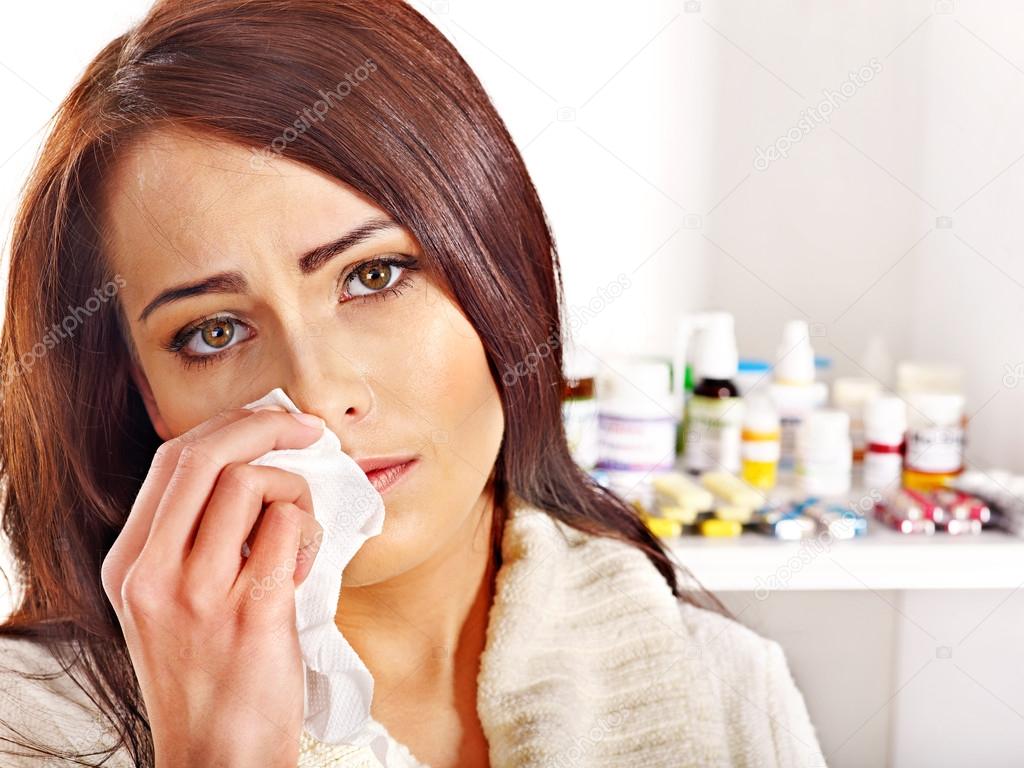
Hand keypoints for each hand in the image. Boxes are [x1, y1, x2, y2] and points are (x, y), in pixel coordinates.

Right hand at [101, 404, 325, 767]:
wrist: (217, 760)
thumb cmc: (206, 680)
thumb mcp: (169, 605)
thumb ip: (191, 541)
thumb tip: (250, 468)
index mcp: (130, 564)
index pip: (172, 460)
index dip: (230, 425)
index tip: (270, 419)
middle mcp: (154, 573)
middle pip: (205, 455)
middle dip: (266, 426)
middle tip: (307, 429)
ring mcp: (199, 594)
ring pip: (252, 483)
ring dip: (295, 491)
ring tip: (298, 534)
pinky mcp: (251, 613)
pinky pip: (288, 528)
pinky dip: (308, 532)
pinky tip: (304, 565)